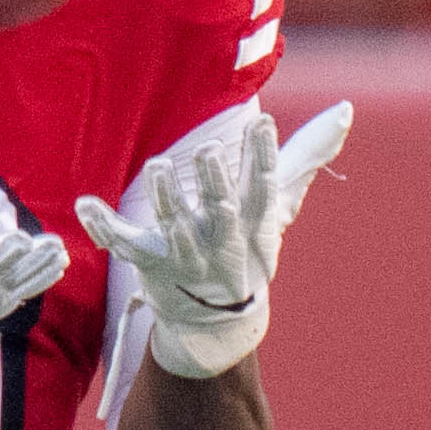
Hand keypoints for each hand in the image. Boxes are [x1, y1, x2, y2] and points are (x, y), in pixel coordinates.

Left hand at [73, 102, 353, 379]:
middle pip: (219, 209)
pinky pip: (124, 242)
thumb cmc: (249, 247)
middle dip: (212, 182)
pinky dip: (102, 225)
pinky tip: (84, 204)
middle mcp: (221, 239)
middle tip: (205, 150)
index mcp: (254, 222)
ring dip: (166, 197)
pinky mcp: (149, 261)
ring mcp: (185, 254)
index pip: (264, 185)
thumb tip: (346, 109)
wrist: (218, 320)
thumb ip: (307, 154)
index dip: (263, 156)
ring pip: (174, 224)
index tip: (260, 123)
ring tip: (158, 167)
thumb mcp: (279, 205)